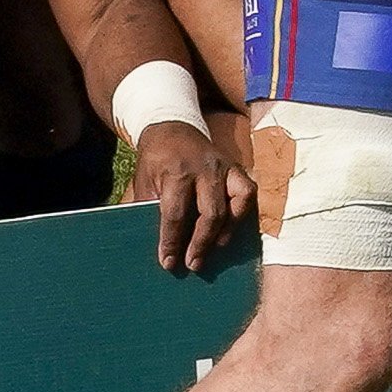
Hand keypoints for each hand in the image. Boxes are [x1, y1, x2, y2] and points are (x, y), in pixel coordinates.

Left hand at [135, 116, 253, 275]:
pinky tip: (229, 229)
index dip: (172, 241)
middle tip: (193, 264)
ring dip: (227, 230)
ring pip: (237, 202)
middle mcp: (205, 168)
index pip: (176, 213)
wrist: (172, 127)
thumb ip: (148, 209)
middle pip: (210, 212)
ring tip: (215, 248)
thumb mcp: (143, 181)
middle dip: (201, 243)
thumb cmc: (155, 160)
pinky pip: (248, 192)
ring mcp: (225, 166)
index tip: (168, 262)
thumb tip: (155, 243)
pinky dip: (242, 213)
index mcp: (176, 171)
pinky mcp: (236, 167)